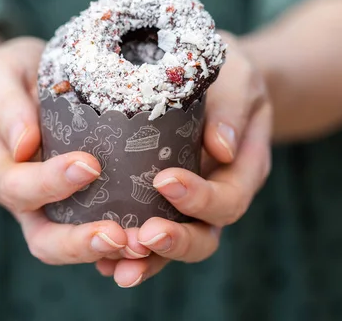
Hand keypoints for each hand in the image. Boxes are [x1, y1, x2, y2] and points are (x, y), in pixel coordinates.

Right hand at [0, 38, 128, 264]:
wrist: (27, 85)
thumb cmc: (12, 76)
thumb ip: (4, 104)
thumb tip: (23, 145)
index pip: (18, 188)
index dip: (51, 183)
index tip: (90, 165)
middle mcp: (24, 201)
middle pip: (44, 240)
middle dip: (79, 242)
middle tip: (118, 234)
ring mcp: (54, 208)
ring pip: (73, 248)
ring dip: (107, 251)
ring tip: (143, 244)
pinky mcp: (84, 206)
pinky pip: (99, 234)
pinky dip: (122, 245)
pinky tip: (152, 239)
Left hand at [95, 31, 272, 286]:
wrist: (215, 81)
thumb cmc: (228, 76)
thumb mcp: (238, 79)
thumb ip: (233, 109)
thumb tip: (221, 149)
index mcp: (243, 171)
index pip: (228, 199)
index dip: (200, 199)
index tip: (165, 181)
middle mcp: (217, 195)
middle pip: (205, 236)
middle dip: (175, 241)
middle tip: (144, 235)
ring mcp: (187, 204)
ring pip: (172, 246)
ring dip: (146, 259)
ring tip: (114, 265)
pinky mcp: (159, 203)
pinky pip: (145, 236)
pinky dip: (125, 252)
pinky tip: (98, 259)